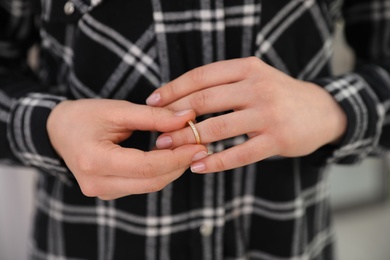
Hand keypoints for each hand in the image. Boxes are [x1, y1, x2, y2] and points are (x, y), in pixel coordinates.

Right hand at [47, 99, 206, 199]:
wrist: (58, 131)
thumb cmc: (84, 116)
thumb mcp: (117, 110)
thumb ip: (152, 116)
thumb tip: (187, 117)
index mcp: (95, 160)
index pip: (146, 166)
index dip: (176, 157)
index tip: (199, 145)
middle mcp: (97, 183)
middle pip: (151, 181)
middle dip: (179, 165)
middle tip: (201, 147)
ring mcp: (102, 191)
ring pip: (149, 186)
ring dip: (172, 169)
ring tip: (190, 150)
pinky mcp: (109, 191)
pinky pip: (142, 185)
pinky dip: (160, 172)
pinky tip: (172, 157)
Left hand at [146, 57, 346, 172]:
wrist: (322, 111)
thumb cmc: (278, 95)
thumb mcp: (254, 78)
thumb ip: (224, 84)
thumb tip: (180, 100)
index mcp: (247, 68)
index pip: (201, 77)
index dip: (173, 89)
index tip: (153, 102)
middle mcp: (257, 87)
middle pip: (204, 101)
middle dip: (175, 118)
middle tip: (156, 131)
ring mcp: (268, 113)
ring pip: (218, 128)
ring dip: (188, 140)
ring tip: (168, 149)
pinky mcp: (277, 139)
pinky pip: (239, 154)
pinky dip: (216, 162)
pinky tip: (198, 167)